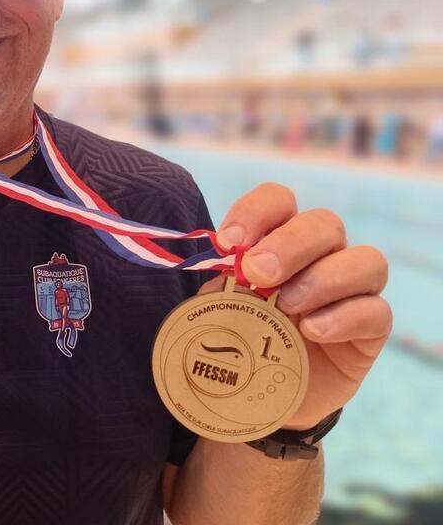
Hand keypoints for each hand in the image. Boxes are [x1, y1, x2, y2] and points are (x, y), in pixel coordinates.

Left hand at [202, 182, 390, 429]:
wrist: (256, 394)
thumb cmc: (237, 337)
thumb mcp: (219, 307)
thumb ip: (223, 282)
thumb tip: (226, 260)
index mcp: (280, 238)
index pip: (279, 200)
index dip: (256, 212)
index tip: (229, 242)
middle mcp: (322, 255)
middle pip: (325, 224)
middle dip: (289, 244)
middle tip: (257, 273)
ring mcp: (352, 291)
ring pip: (365, 260)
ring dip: (321, 278)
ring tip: (286, 305)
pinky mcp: (370, 330)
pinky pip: (375, 311)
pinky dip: (343, 317)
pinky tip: (311, 331)